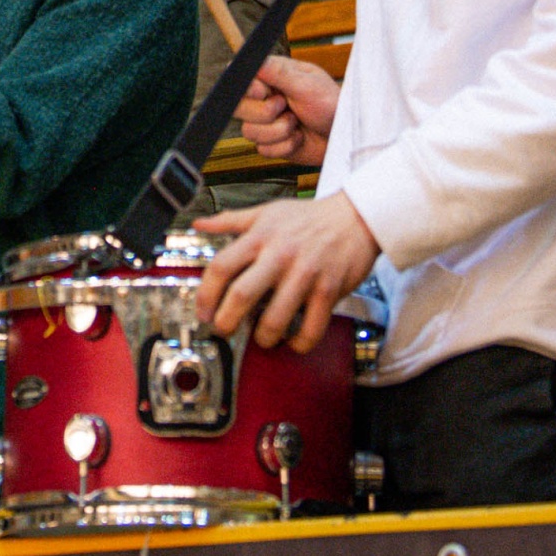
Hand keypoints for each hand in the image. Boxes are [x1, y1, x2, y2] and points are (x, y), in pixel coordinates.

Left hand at [193, 192, 380, 351]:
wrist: (356, 216)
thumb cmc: (309, 217)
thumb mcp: (266, 212)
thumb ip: (231, 220)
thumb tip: (200, 224)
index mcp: (260, 237)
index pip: (221, 266)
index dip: (206, 294)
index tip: (203, 311)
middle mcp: (280, 256)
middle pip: (242, 295)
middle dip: (226, 321)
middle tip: (223, 330)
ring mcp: (305, 275)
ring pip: (275, 318)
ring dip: (262, 337)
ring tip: (261, 338)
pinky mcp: (329, 291)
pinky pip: (311, 328)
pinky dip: (299, 343)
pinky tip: (293, 341)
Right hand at [235, 55, 339, 164]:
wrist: (342, 136)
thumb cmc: (330, 104)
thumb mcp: (306, 84)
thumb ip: (278, 72)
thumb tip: (253, 58)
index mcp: (270, 77)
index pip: (239, 79)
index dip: (248, 89)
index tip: (265, 92)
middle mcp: (263, 99)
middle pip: (238, 107)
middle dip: (266, 113)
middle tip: (287, 107)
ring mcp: (265, 122)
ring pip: (250, 131)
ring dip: (279, 130)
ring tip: (297, 123)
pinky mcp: (270, 143)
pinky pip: (263, 149)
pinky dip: (284, 146)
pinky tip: (298, 138)